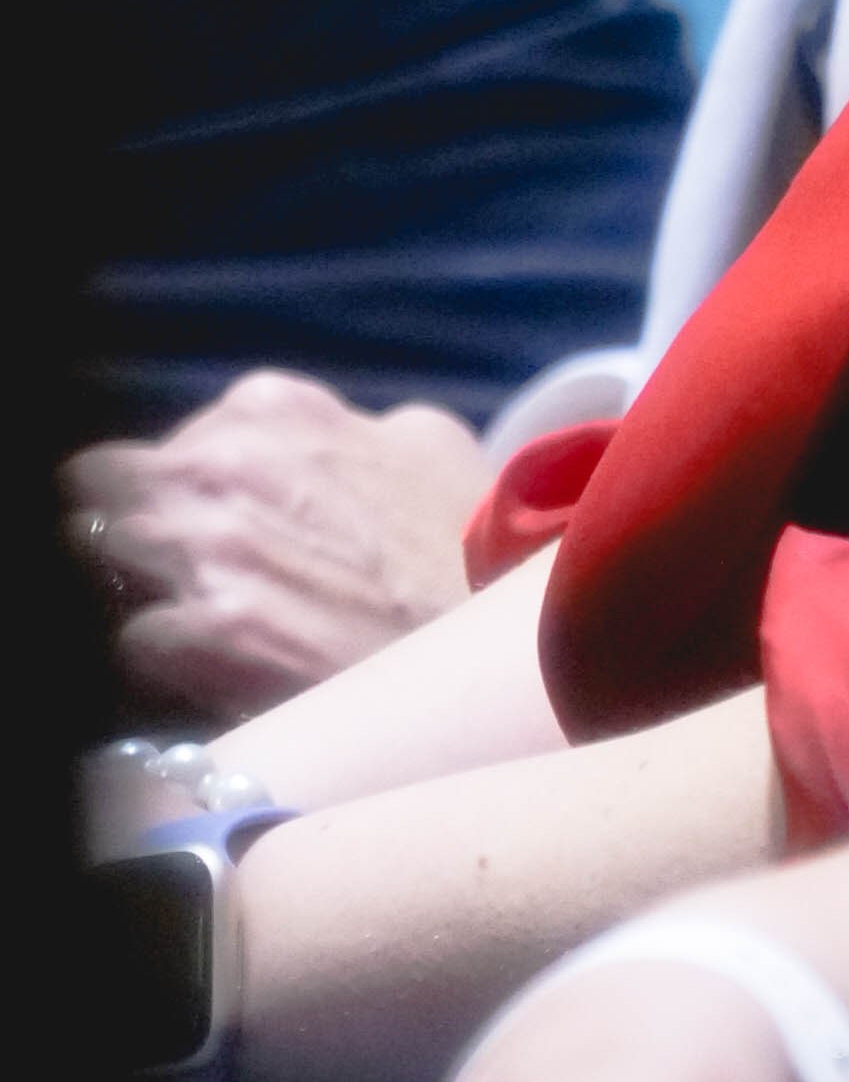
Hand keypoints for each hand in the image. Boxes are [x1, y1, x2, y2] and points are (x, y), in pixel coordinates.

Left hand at [66, 374, 481, 716]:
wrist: (507, 637)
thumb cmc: (472, 542)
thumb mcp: (429, 443)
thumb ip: (353, 427)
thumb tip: (320, 442)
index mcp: (269, 412)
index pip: (157, 450)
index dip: (175, 500)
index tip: (204, 536)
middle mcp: (225, 465)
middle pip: (107, 497)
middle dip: (140, 541)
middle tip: (193, 585)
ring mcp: (209, 547)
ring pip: (109, 563)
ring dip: (149, 594)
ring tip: (210, 627)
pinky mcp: (209, 630)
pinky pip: (139, 640)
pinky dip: (172, 659)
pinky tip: (224, 669)